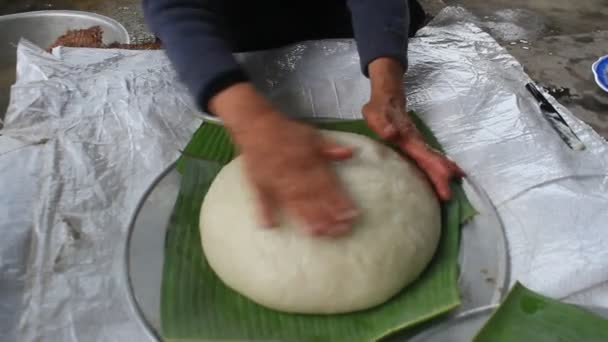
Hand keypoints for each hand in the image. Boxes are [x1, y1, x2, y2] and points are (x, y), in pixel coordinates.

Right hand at [210, 83, 357, 235]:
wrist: (255, 122)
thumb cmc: (286, 131)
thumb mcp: (311, 135)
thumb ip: (330, 147)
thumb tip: (350, 153)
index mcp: (307, 160)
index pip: (327, 184)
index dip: (339, 200)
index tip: (351, 215)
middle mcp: (292, 171)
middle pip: (312, 197)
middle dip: (327, 214)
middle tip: (341, 230)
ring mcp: (274, 178)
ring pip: (292, 201)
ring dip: (305, 217)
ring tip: (318, 233)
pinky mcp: (258, 182)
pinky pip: (260, 198)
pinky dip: (263, 211)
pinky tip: (269, 225)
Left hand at [364, 58, 463, 199]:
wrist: (388, 97)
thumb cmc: (380, 109)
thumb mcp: (377, 115)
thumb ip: (384, 125)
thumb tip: (391, 133)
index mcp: (409, 140)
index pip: (425, 159)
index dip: (435, 174)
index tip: (444, 190)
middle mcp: (417, 143)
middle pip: (433, 161)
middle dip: (441, 178)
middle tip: (448, 197)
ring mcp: (418, 143)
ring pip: (434, 159)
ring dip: (443, 173)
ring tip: (451, 188)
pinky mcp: (415, 144)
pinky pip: (430, 157)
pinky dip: (438, 166)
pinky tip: (442, 174)